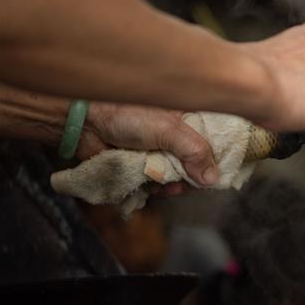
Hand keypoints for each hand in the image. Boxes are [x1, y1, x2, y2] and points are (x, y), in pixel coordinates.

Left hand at [79, 103, 218, 190]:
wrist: (85, 123)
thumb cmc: (126, 116)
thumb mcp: (168, 130)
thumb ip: (194, 152)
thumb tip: (213, 180)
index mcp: (189, 120)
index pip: (216, 142)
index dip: (219, 159)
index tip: (218, 174)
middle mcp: (179, 138)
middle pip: (200, 165)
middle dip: (194, 177)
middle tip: (186, 182)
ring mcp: (162, 153)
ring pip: (182, 178)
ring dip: (175, 186)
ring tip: (165, 186)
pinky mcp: (146, 167)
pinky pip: (161, 185)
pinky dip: (159, 189)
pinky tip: (153, 187)